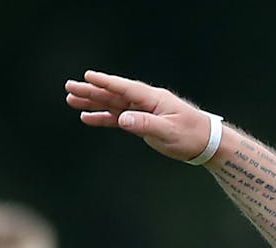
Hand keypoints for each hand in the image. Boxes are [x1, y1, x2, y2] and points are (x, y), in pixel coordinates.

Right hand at [65, 71, 215, 161]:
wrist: (205, 143)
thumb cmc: (191, 135)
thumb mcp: (168, 131)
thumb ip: (145, 125)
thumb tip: (123, 119)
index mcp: (153, 99)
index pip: (125, 88)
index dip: (106, 83)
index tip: (88, 77)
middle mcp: (146, 102)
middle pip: (114, 94)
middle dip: (92, 91)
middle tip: (70, 87)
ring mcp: (143, 111)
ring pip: (113, 105)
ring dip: (93, 103)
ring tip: (72, 100)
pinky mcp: (142, 123)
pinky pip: (118, 118)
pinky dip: (103, 118)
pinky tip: (88, 118)